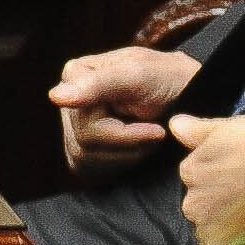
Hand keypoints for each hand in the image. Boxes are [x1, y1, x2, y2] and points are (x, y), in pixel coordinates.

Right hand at [51, 45, 201, 180]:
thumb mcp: (140, 75)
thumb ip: (99, 83)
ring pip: (85, 159)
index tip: (155, 128)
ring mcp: (73, 124)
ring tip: (149, 135)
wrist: (189, 94)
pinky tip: (137, 146)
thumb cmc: (169, 79)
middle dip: (128, 144)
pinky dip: (120, 162)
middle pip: (84, 144)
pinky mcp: (82, 146)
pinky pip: (88, 170)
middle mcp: (69, 99)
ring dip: (127, 154)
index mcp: (76, 74)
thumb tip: (56, 96)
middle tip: (156, 131)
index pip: (85, 126)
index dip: (124, 134)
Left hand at [171, 112, 244, 242]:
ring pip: (214, 232)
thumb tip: (174, 125)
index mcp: (191, 172)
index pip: (197, 178)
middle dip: (222, 205)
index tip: (240, 175)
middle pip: (204, 208)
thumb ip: (198, 130)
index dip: (220, 178)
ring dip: (228, 230)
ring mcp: (209, 230)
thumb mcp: (229, 128)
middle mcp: (193, 204)